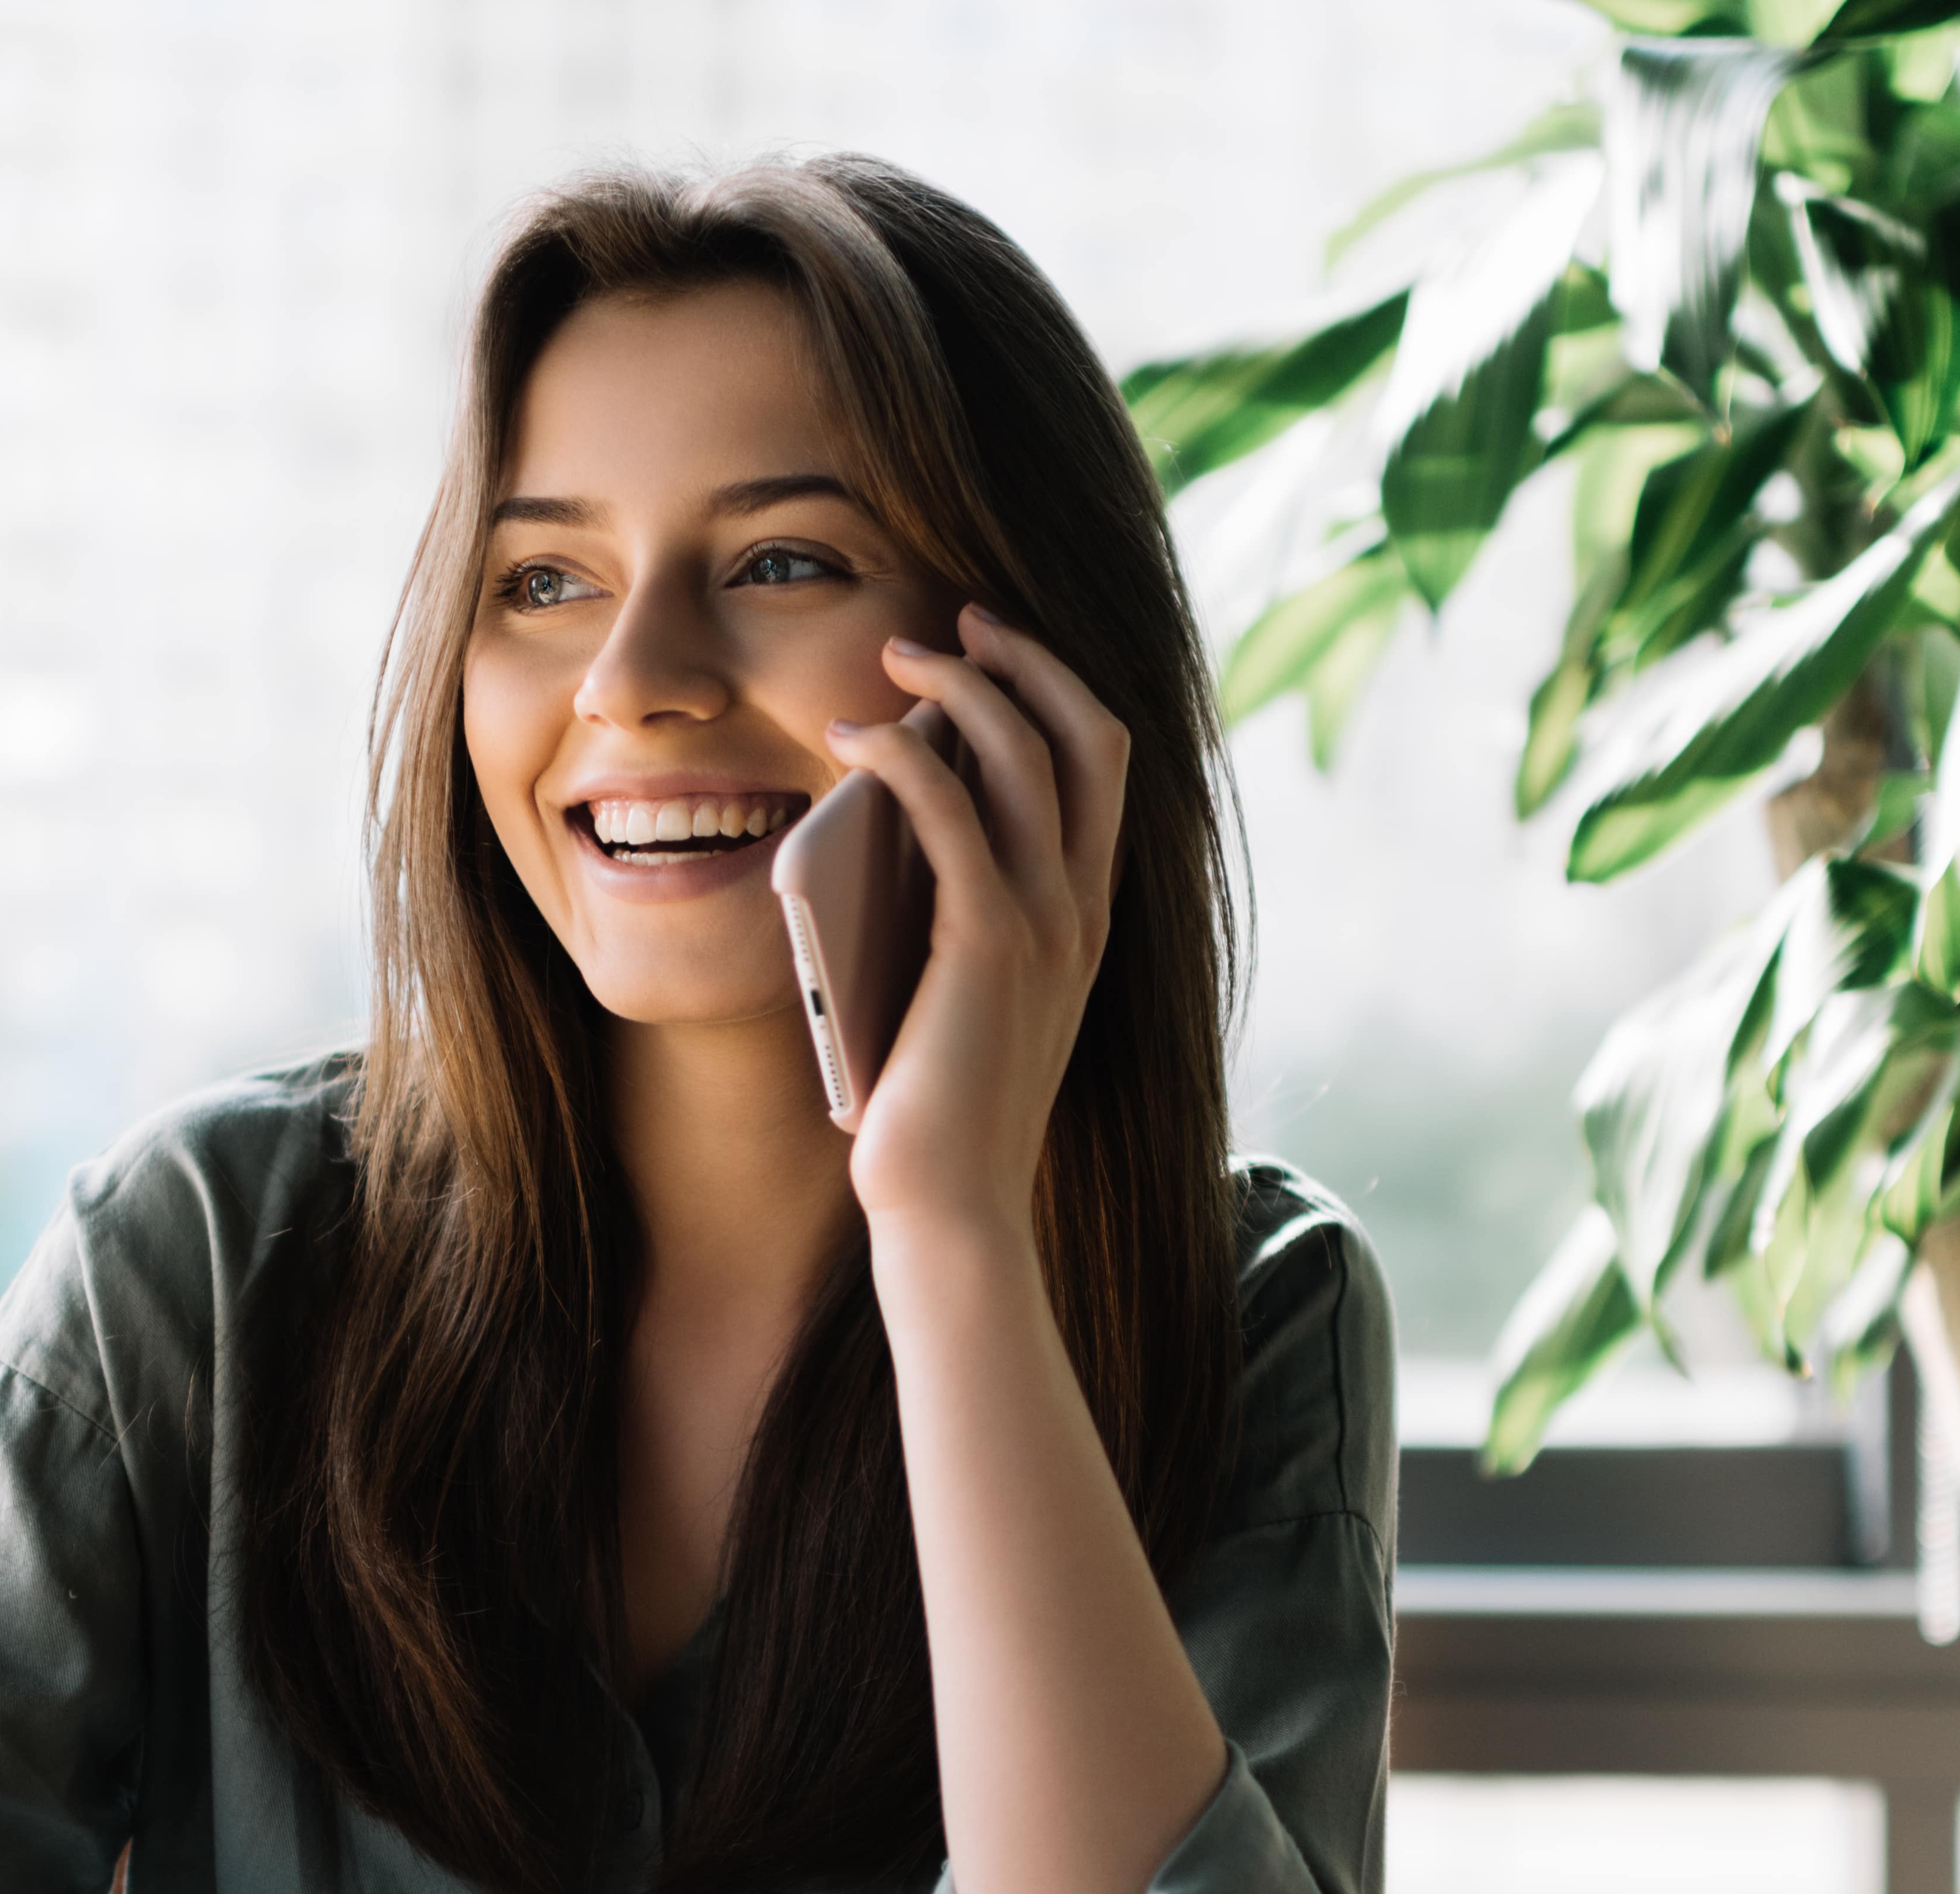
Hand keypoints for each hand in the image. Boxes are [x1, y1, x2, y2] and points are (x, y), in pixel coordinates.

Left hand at [825, 604, 1128, 1244]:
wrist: (952, 1206)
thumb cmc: (938, 1110)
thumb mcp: (960, 990)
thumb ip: (955, 912)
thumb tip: (896, 825)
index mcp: (1087, 918)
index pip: (1105, 766)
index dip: (1057, 687)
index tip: (993, 646)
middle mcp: (1085, 910)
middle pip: (1087, 733)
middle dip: (1024, 658)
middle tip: (955, 620)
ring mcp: (1048, 924)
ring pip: (1026, 753)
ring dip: (961, 684)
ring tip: (897, 657)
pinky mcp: (989, 942)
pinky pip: (953, 810)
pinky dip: (905, 753)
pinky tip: (854, 737)